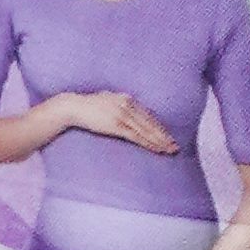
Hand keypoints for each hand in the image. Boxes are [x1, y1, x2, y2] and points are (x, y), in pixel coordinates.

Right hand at [53, 88, 173, 150]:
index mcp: (127, 99)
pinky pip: (136, 135)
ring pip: (146, 130)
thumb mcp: (108, 100)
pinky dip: (147, 143)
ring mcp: (122, 114)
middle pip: (150, 123)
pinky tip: (155, 149)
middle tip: (175, 146)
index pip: (148, 115)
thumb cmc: (89, 106)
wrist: (74, 107)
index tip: (169, 136)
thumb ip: (120, 104)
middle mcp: (128, 105)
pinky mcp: (116, 124)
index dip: (160, 127)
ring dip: (159, 141)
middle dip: (164, 136)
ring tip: (168, 151)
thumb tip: (129, 113)